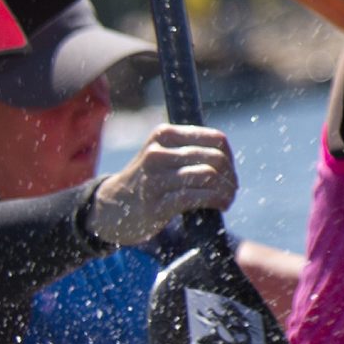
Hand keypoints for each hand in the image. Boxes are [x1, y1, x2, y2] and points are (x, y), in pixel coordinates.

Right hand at [87, 123, 236, 245]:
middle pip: (215, 158)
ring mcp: (155, 178)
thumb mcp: (163, 154)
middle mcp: (158, 152)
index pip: (215, 139)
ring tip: (227, 199)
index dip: (230, 158)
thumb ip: (190, 150)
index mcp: (164, 134)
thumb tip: (228, 161)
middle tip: (231, 189)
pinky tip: (220, 206)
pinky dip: (216, 201)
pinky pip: (197, 197)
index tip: (229, 173)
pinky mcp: (157, 204)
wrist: (111, 208)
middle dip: (230, 176)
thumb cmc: (148, 181)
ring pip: (209, 175)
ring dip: (226, 190)